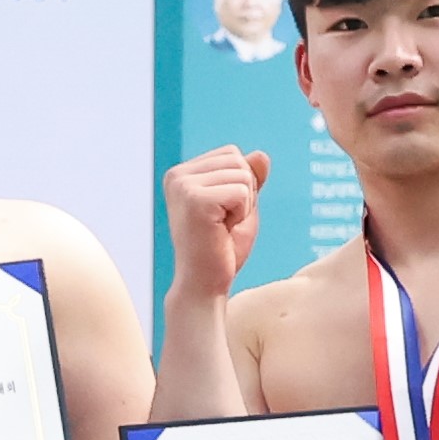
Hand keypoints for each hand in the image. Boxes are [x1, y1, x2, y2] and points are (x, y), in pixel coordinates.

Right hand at [162, 146, 263, 301]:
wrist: (204, 285)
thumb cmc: (220, 250)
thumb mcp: (241, 207)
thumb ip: (249, 179)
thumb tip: (262, 155)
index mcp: (181, 174)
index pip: (232, 154)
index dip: (240, 185)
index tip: (222, 214)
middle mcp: (177, 176)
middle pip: (238, 160)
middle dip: (244, 193)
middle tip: (223, 223)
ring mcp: (183, 187)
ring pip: (243, 175)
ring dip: (244, 206)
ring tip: (222, 228)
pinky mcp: (195, 200)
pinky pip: (242, 191)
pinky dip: (242, 214)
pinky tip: (222, 231)